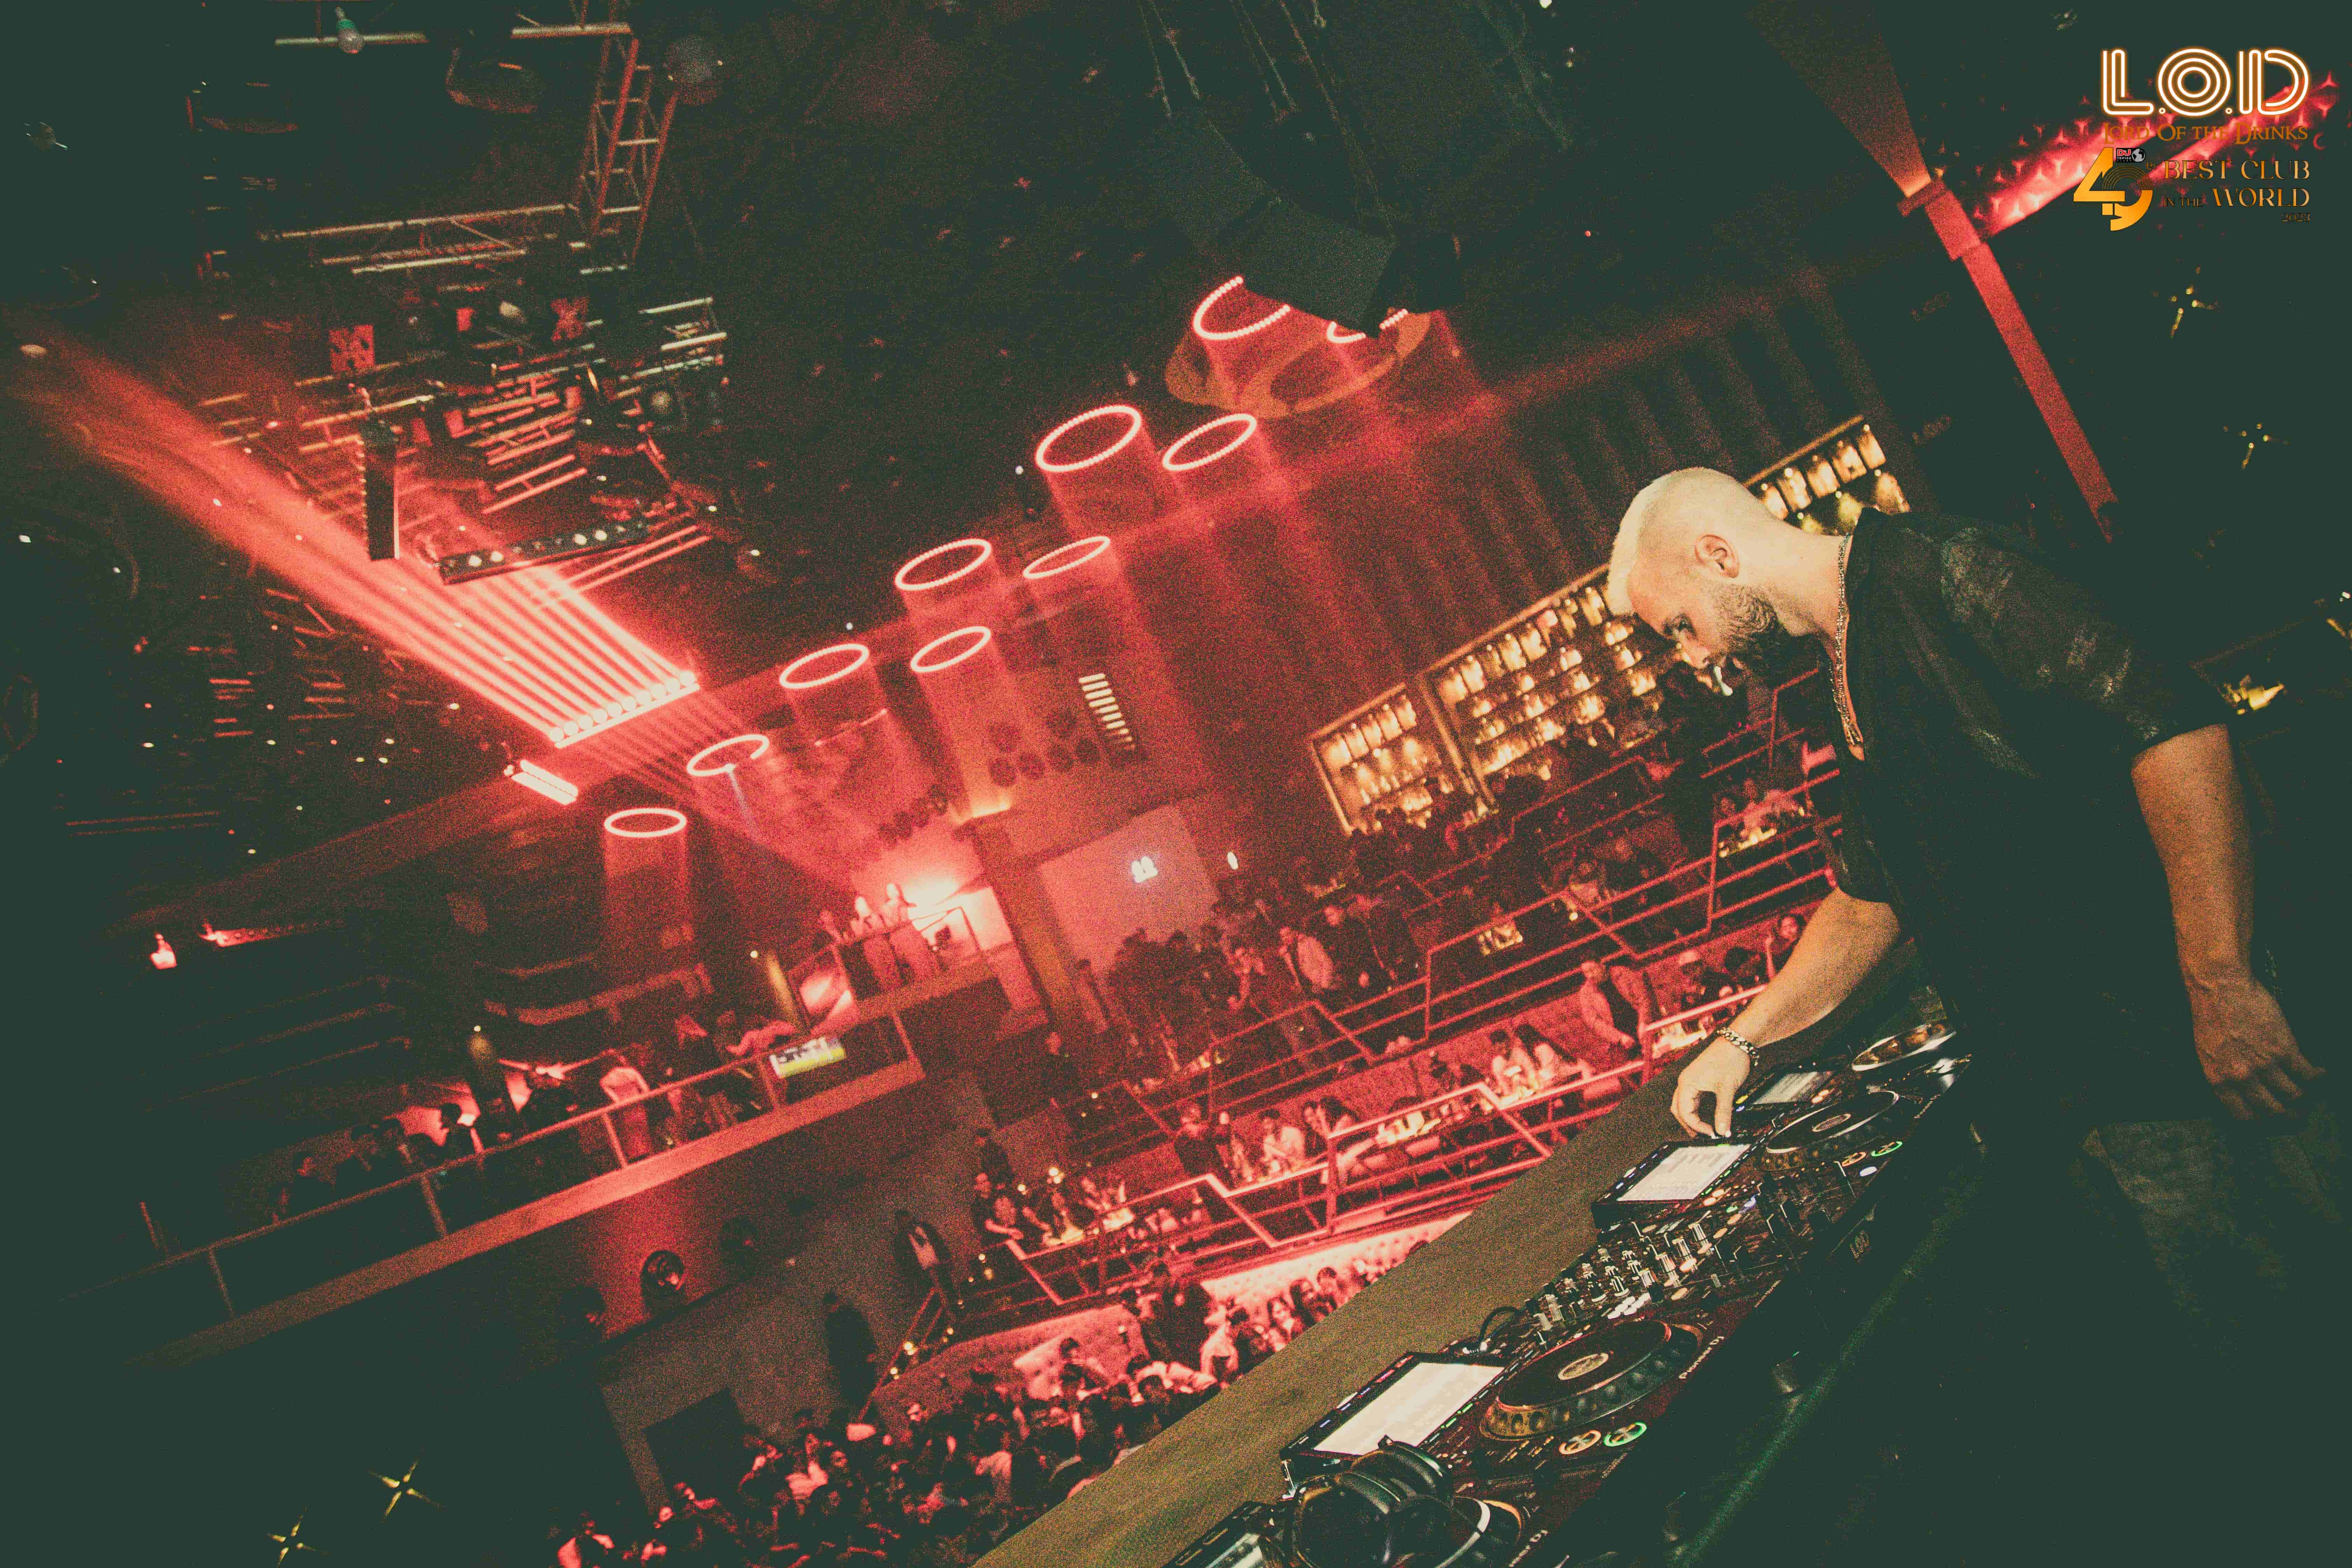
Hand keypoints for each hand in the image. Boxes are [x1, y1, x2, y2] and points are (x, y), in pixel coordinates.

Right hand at [1672, 1038, 1753, 1136]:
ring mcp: (1691, 1078)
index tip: (1711, 1133)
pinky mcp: (1698, 1077)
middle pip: (1678, 1108)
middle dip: (1687, 1124)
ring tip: (1700, 1128)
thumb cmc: (1729, 1059)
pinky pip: (1690, 1096)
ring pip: (1682, 1102)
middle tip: (1700, 1136)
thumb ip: (1723, 1112)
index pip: (1685, 1112)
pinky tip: (1703, 1113)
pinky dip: (1694, 1107)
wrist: (1737, 1041)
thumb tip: (1723, 1131)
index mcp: (1687, 1083)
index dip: (1697, 1126)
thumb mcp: (1727, 1089)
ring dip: (1689, 1116)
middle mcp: (1685, 1080)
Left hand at [2189, 972, 2322, 1118]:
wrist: (2221, 987)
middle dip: (2289, 1117)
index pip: (2244, 1116)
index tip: (2271, 1119)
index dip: (2261, 1122)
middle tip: (2298, 1114)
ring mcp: (2264, 1064)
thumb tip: (2240, 1092)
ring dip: (2306, 1098)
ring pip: (2294, 1096)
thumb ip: (2223, 1074)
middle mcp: (2242, 1077)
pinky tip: (2320, 1073)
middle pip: (2273, 1111)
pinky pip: (2307, 1074)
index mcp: (2219, 1080)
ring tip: (2310, 1093)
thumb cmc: (2210, 1015)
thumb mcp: (2207, 1052)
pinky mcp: (2284, 1049)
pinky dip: (2318, 1077)